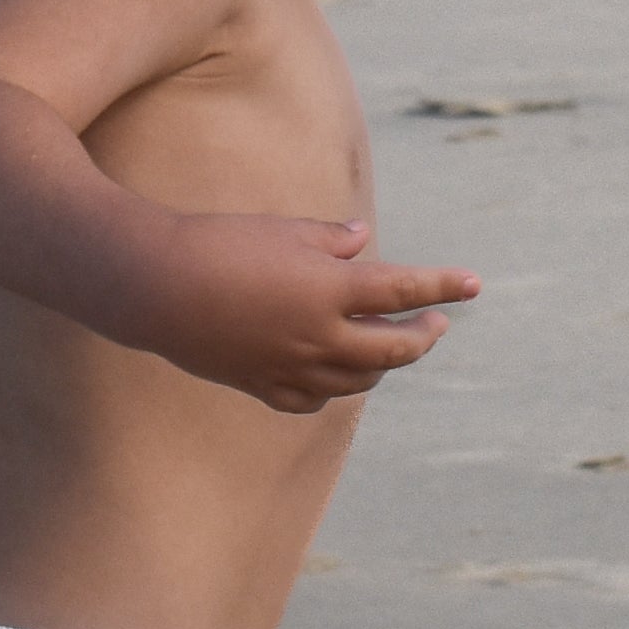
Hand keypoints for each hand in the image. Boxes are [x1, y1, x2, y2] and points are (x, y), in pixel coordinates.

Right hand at [141, 213, 477, 417]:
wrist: (154, 286)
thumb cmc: (220, 244)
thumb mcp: (284, 231)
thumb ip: (332, 240)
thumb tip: (365, 242)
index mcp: (331, 290)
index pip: (405, 290)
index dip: (443, 285)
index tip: (474, 283)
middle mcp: (320, 337)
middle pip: (394, 349)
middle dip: (423, 336)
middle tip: (437, 323)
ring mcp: (293, 367)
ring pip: (360, 379)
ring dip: (384, 363)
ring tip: (393, 346)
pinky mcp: (263, 385)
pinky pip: (316, 398)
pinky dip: (336, 386)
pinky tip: (338, 374)